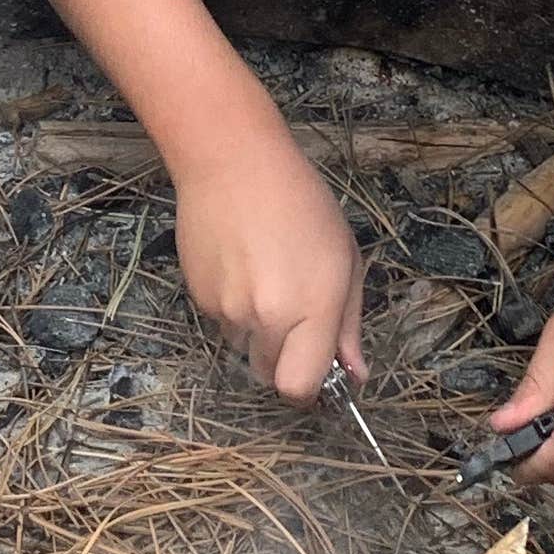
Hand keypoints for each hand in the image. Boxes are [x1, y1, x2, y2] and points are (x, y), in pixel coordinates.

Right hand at [171, 119, 365, 399]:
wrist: (233, 164)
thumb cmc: (303, 205)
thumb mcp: (344, 260)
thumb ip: (349, 325)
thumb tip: (355, 375)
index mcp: (310, 309)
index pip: (300, 387)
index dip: (310, 389)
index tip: (318, 371)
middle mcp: (265, 318)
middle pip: (270, 376)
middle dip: (285, 359)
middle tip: (293, 314)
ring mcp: (226, 311)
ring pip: (245, 349)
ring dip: (257, 331)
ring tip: (264, 277)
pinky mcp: (198, 299)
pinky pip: (222, 323)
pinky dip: (233, 308)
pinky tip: (240, 266)